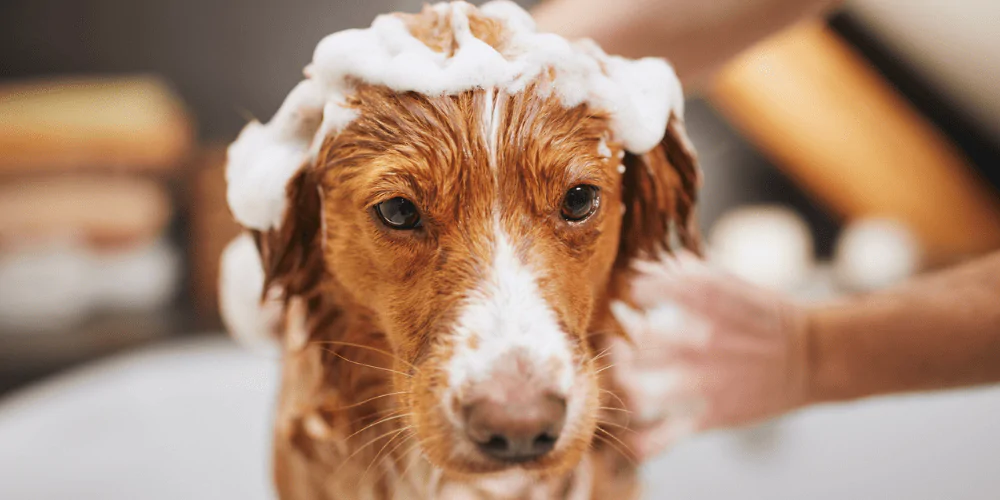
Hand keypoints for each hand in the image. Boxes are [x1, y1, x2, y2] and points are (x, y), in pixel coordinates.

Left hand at [608, 252, 809, 459]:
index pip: (645, 291)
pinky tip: (625, 436)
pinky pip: (662, 436)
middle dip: (615, 337)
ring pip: (637, 391)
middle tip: (613, 337)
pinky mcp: (710, 416)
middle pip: (634, 341)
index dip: (630, 292)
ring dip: (618, 382)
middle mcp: (701, 340)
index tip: (631, 296)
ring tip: (617, 374)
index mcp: (706, 302)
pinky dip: (637, 442)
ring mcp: (704, 381)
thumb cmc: (767, 315)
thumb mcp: (732, 282)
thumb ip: (687, 274)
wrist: (816, 355)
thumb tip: (645, 267)